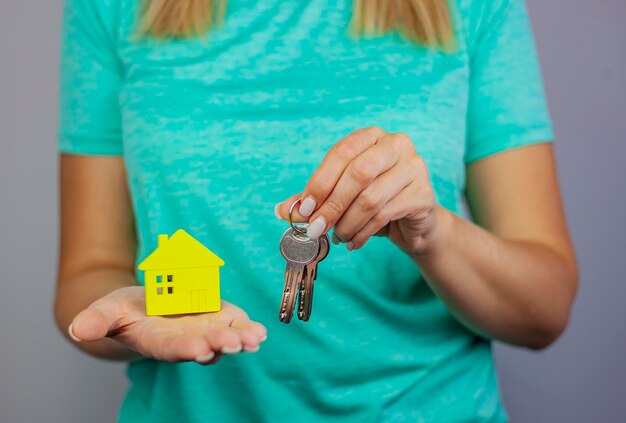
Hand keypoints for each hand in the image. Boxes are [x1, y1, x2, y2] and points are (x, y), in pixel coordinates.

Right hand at [69, 286, 266, 364]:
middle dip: (219, 344)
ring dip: (241, 339)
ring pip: (226, 339)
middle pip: (205, 346)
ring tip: (254, 338)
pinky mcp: (220, 317)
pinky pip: (237, 325)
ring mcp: (206, 330)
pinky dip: (249, 328)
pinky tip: (261, 331)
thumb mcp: (107, 310)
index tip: (199, 349)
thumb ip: (96, 320)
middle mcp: (186, 341)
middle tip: (233, 342)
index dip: (187, 349)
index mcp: (158, 342)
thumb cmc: (124, 310)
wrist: (146, 304)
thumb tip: (77, 330)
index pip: (173, 349)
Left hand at [277, 126, 438, 253]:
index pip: (342, 152)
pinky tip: (353, 241)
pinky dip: (363, 232)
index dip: (320, 182)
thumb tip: (282, 210)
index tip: (304, 209)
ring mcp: (414, 167)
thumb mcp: (341, 197)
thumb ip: (313, 200)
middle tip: (316, 228)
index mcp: (371, 136)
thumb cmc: (374, 201)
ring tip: (337, 237)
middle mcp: (396, 144)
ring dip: (347, 223)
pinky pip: (386, 214)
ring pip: (372, 197)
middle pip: (359, 172)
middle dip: (332, 204)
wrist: (412, 222)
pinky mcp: (423, 194)